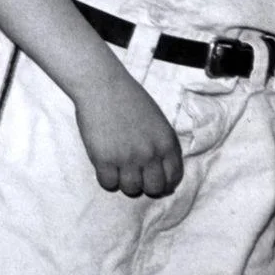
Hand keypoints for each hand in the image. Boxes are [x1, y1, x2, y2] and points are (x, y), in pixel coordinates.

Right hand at [73, 71, 183, 197]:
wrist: (101, 85)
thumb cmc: (128, 98)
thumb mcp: (156, 121)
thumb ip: (161, 144)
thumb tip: (160, 171)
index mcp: (166, 143)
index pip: (172, 178)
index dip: (163, 182)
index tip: (152, 178)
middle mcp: (150, 154)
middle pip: (153, 189)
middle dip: (144, 184)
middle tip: (133, 173)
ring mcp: (127, 158)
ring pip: (131, 189)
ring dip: (124, 181)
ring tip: (117, 168)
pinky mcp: (104, 159)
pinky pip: (108, 184)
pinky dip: (106, 178)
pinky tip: (104, 164)